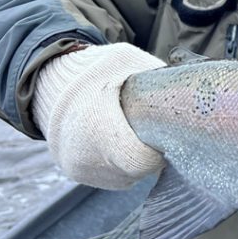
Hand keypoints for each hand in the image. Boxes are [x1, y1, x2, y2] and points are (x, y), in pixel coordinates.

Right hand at [33, 43, 166, 188]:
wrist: (49, 82)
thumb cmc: (95, 69)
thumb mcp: (126, 61)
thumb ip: (155, 76)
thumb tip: (187, 89)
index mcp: (96, 126)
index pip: (138, 160)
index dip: (156, 152)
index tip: (162, 136)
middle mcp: (84, 155)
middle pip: (135, 171)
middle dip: (150, 155)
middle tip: (154, 133)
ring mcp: (78, 168)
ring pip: (125, 177)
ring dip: (137, 161)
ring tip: (135, 134)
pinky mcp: (76, 173)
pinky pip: (112, 177)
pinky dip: (122, 165)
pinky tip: (122, 141)